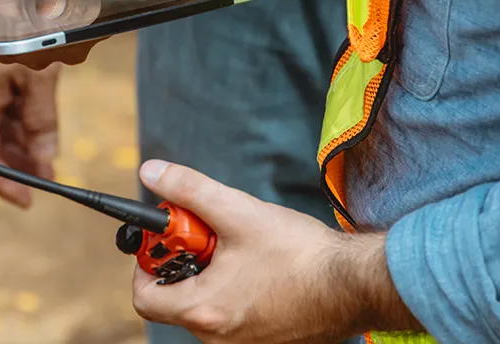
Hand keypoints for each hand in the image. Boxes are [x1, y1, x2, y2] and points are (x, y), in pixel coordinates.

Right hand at [0, 53, 59, 207]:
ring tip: (47, 157)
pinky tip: (35, 127)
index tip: (27, 201)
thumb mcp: (39, 76)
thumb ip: (41, 119)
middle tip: (48, 178)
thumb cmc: (23, 30)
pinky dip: (13, 120)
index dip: (3, 183)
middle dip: (16, 164)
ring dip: (17, 143)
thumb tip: (45, 160)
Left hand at [130, 162, 421, 343]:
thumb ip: (187, 189)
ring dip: (210, 270)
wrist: (356, 285)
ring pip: (205, 302)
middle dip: (183, 259)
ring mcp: (243, 342)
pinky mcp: (264, 339)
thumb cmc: (298, 253)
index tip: (166, 236)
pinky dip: (233, 286)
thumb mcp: (235, 210)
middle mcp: (218, 337)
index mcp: (204, 310)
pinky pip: (231, 311)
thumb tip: (152, 173)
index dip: (146, 261)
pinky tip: (259, 263)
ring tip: (238, 244)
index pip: (144, 296)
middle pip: (174, 297)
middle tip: (207, 232)